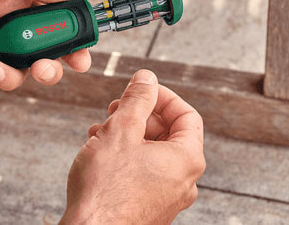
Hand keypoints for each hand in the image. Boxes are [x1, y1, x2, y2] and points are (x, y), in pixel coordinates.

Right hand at [60, 70, 204, 224]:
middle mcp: (184, 181)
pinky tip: (101, 155)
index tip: (140, 90)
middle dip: (140, 117)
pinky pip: (145, 174)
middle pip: (169, 134)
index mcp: (187, 159)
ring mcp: (168, 198)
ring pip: (153, 154)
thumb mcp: (120, 130)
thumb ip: (137, 99)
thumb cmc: (105, 190)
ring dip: (128, 136)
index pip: (187, 115)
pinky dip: (126, 158)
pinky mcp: (150, 209)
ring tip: (101, 133)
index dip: (162, 97)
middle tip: (115, 111)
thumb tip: (147, 79)